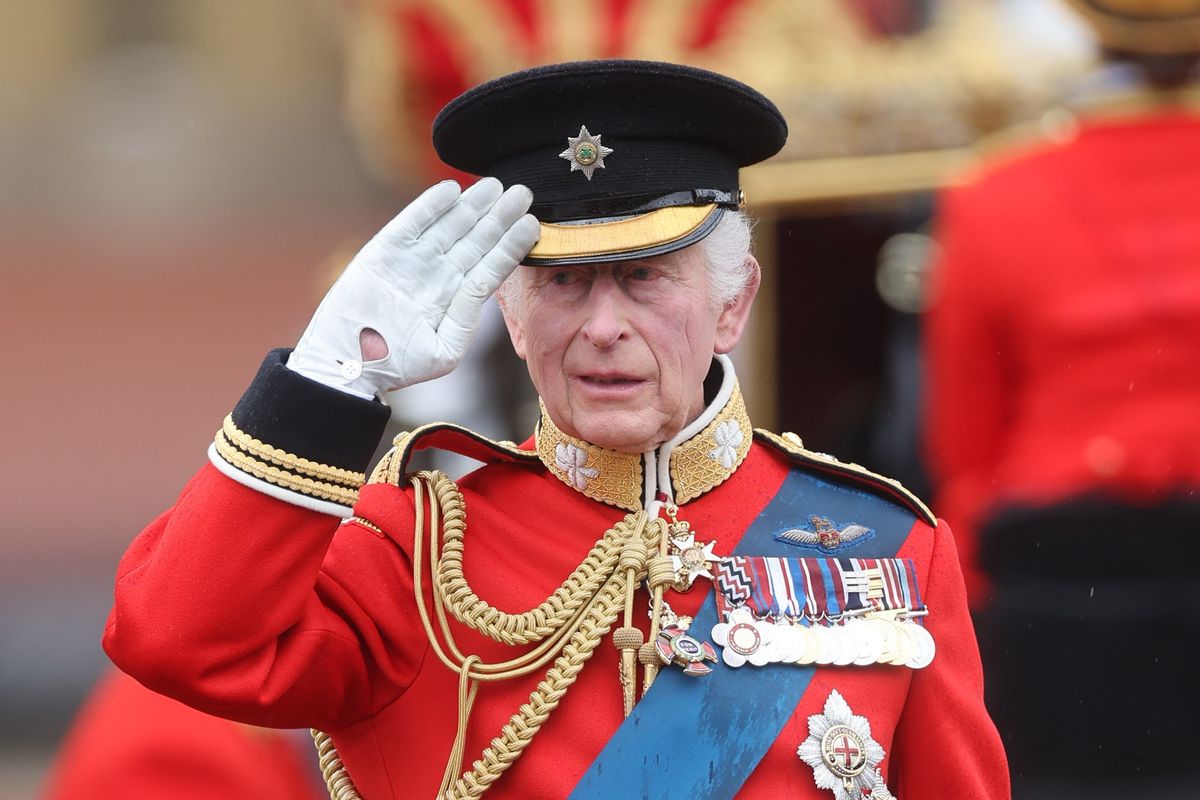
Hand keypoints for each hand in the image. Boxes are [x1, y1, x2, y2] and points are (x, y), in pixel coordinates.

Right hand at [288, 178, 538, 397]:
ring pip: (449, 225)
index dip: (511, 244)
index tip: (532, 225)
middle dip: (499, 216)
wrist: (349, 361)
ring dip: (472, 205)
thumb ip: (466, 317)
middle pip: (476, 239)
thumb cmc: (399, 363)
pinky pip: (412, 222)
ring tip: (495, 186)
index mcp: (457, 297)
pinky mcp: (386, 250)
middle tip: (523, 193)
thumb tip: (484, 285)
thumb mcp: (444, 349)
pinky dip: (430, 206)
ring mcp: (414, 260)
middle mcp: (440, 274)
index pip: (491, 264)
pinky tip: (451, 189)